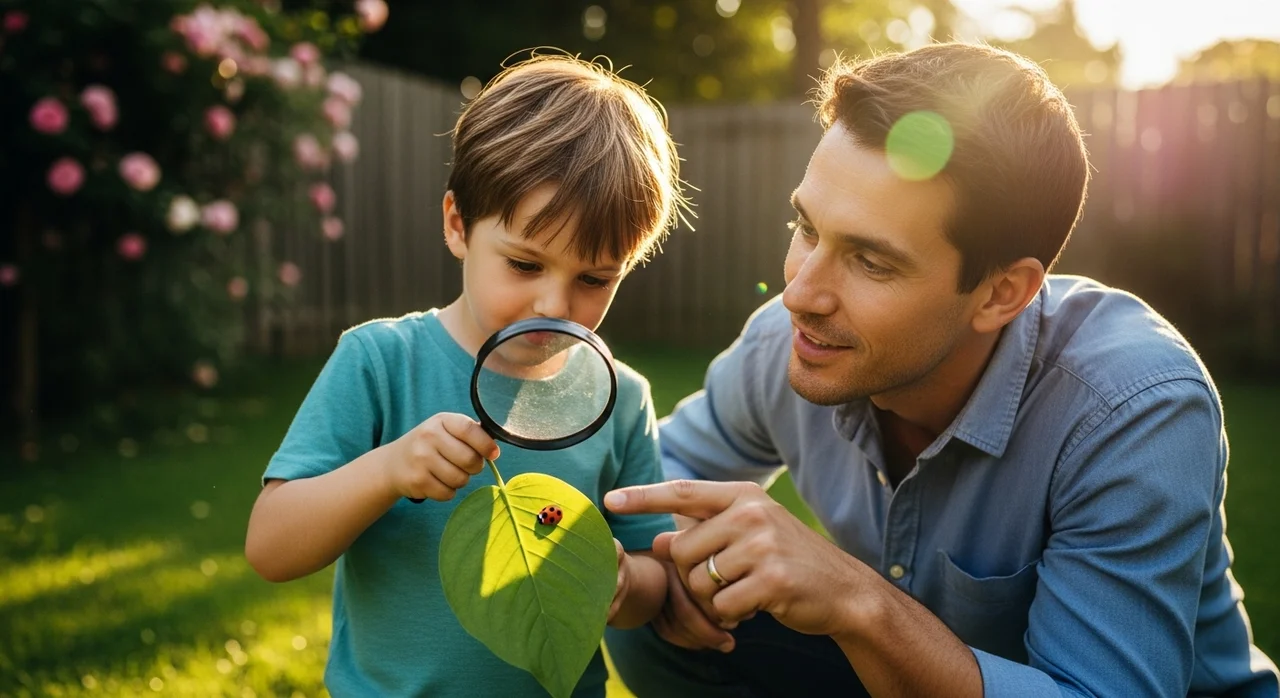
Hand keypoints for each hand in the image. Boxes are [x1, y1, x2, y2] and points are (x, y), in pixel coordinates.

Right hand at [385, 412, 499, 501]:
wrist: (393, 464)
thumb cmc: (430, 445)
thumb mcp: (446, 430)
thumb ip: (470, 434)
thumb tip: (494, 447)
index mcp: (441, 421)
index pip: (470, 430)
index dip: (486, 444)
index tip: (493, 454)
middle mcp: (429, 436)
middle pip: (470, 459)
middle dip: (474, 467)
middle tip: (467, 465)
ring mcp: (421, 459)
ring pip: (461, 479)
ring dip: (461, 480)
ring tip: (449, 472)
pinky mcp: (417, 480)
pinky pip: (448, 493)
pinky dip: (448, 492)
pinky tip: (437, 482)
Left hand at [605, 480, 864, 637]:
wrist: (844, 590)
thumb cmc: (788, 562)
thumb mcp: (750, 535)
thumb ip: (707, 532)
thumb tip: (659, 539)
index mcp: (744, 496)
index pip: (683, 492)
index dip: (643, 497)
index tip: (610, 500)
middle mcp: (752, 513)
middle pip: (683, 550)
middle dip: (694, 577)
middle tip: (726, 583)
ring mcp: (763, 545)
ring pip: (698, 582)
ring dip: (713, 599)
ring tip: (745, 593)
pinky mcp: (771, 580)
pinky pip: (721, 606)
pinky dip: (732, 615)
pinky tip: (756, 607)